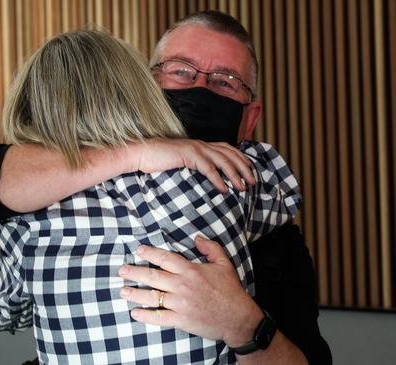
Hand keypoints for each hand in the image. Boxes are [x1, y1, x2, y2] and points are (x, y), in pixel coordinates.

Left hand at [117, 236, 263, 346]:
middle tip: (122, 270)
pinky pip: (159, 317)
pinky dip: (145, 315)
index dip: (150, 253)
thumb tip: (197, 237)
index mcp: (191, 271)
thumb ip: (211, 248)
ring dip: (135, 293)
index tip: (138, 250)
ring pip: (152, 296)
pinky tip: (135, 313)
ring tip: (123, 291)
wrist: (237, 318)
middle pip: (153, 276)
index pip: (166, 258)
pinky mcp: (181, 320)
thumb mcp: (224, 264)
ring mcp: (180, 304)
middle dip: (135, 272)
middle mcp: (183, 285)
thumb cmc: (231, 290)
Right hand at [132, 139, 256, 191]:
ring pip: (223, 160)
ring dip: (235, 175)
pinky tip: (224, 189)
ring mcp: (195, 149)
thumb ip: (195, 165)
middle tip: (253, 181)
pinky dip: (218, 179)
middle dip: (244, 168)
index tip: (251, 171)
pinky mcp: (188, 155)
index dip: (242, 159)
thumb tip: (207, 177)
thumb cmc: (159, 160)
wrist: (142, 153)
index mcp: (201, 145)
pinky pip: (208, 168)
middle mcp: (201, 144)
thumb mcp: (182, 162)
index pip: (228, 148)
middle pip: (230, 153)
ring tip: (242, 187)